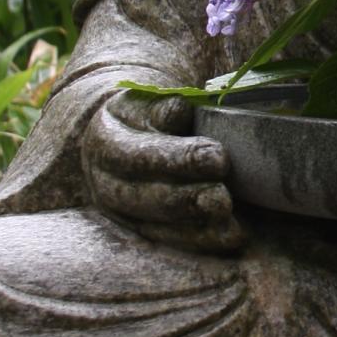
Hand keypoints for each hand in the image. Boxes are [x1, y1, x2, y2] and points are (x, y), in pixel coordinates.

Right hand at [82, 89, 244, 252]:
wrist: (129, 133)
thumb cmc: (152, 109)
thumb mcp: (153, 96)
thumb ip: (165, 102)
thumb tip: (177, 109)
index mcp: (106, 140)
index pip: (138, 154)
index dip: (179, 158)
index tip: (218, 157)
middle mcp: (104, 181)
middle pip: (143, 197)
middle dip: (187, 200)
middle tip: (224, 198)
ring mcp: (120, 210)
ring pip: (154, 226)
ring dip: (195, 228)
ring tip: (231, 224)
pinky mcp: (139, 229)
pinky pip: (169, 241)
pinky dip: (200, 240)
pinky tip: (231, 236)